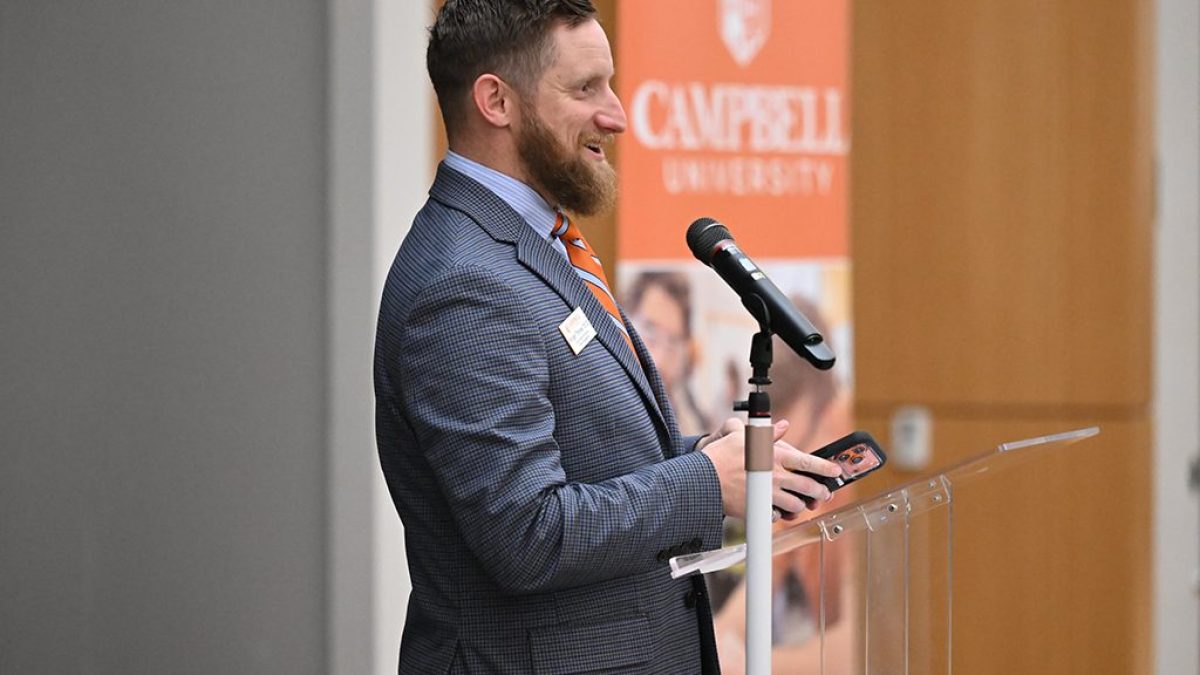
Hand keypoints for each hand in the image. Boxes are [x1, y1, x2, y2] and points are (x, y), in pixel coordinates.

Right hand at [701, 418, 842, 519]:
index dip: (826, 468)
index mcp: (776, 457)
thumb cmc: (721, 456)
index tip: (836, 471)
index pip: (809, 463)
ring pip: (795, 505)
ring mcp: (768, 496)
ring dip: (799, 505)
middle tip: (823, 493)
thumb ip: (768, 433)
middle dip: (820, 492)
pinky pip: (776, 517)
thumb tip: (783, 425)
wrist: (702, 480)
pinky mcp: (758, 511)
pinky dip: (778, 515)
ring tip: (798, 503)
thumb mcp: (744, 436)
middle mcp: (776, 477)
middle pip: (808, 487)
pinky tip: (775, 510)